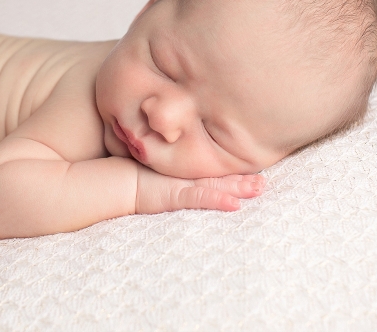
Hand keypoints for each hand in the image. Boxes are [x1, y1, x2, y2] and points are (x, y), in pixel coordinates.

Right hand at [134, 163, 264, 214]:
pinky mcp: (174, 194)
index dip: (232, 172)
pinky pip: (199, 198)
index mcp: (181, 172)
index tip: (253, 171)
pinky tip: (234, 204)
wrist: (112, 182)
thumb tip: (177, 173)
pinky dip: (217, 200)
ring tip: (259, 188)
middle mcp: (184, 175)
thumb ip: (166, 175)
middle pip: (219, 176)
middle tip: (265, 181)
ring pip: (216, 185)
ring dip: (239, 187)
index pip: (211, 172)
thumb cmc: (128, 178)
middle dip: (243, 179)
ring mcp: (180, 184)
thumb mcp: (151, 177)